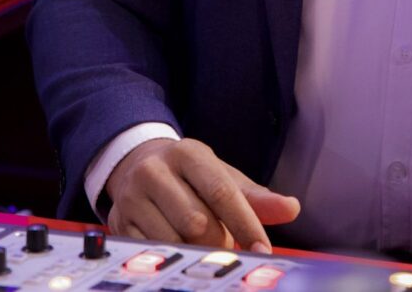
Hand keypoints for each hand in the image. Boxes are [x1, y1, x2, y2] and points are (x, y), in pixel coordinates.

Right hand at [105, 138, 299, 251]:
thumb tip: (292, 208)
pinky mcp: (119, 222)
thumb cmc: (191, 176)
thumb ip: (256, 197)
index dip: (245, 224)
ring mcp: (132, 196)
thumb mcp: (222, 176)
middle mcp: (156, 170)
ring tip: (201, 247)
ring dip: (193, 253)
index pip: (221, 192)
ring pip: (171, 240)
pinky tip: (177, 253)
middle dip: (218, 242)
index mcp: (188, 153)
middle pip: (196, 221)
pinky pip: (148, 251)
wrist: (137, 164)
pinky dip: (169, 258)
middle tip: (227, 248)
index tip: (262, 250)